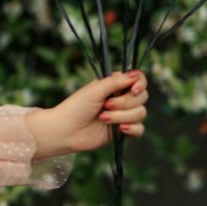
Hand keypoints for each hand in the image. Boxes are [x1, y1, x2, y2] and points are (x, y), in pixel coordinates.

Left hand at [25, 71, 149, 158]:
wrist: (65, 131)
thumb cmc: (75, 108)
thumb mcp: (95, 90)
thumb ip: (116, 81)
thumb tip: (135, 74)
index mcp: (115, 86)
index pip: (138, 80)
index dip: (140, 84)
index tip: (134, 90)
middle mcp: (121, 99)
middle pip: (142, 98)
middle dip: (125, 102)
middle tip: (106, 105)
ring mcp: (123, 116)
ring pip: (140, 113)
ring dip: (122, 116)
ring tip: (103, 118)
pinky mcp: (122, 132)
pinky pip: (139, 130)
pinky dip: (132, 129)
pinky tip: (120, 129)